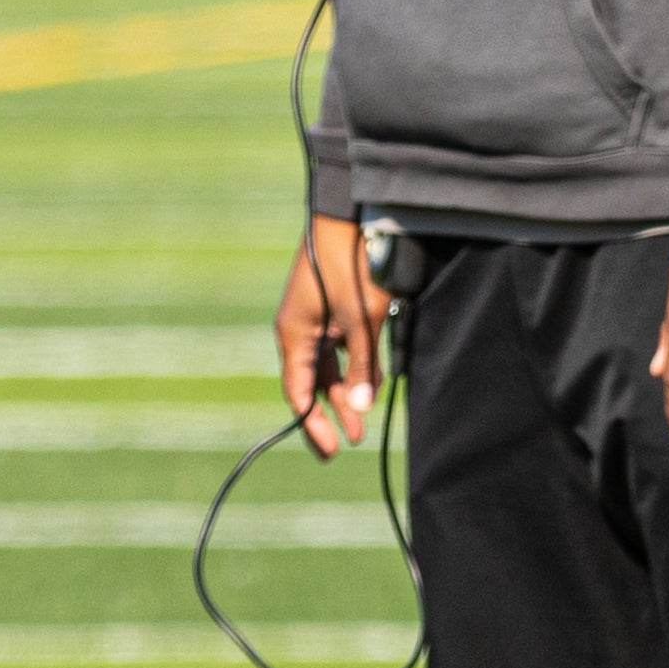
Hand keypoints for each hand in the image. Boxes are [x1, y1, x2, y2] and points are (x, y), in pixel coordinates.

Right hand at [275, 216, 388, 459]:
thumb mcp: (362, 320)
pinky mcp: (333, 307)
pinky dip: (356, 365)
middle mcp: (301, 330)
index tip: (329, 451)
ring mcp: (317, 318)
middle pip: (316, 382)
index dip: (313, 425)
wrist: (348, 215)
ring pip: (331, 365)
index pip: (299, 393)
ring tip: (363, 419)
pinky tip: (373, 381)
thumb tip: (361, 405)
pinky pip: (342, 346)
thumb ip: (362, 364)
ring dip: (348, 389)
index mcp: (295, 336)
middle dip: (335, 411)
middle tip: (352, 441)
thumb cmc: (350, 266)